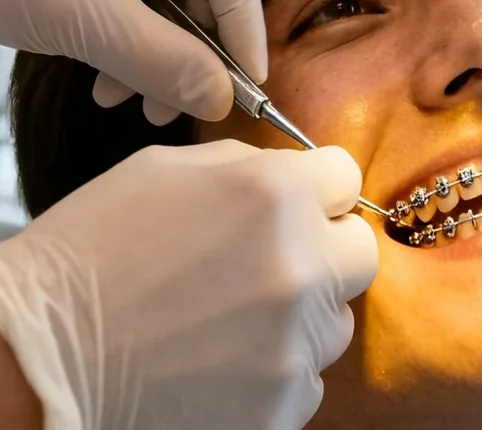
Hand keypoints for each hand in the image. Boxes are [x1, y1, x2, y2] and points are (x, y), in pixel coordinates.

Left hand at [0, 0, 266, 124]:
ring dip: (168, 46)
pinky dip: (137, 33)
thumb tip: (219, 99)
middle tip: (193, 94)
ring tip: (136, 101)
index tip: (247, 84)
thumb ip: (159, 60)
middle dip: (204, 36)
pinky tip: (110, 78)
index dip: (241, 22)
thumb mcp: (76, 12)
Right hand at [0, 140, 377, 429]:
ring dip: (300, 316)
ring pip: (336, 320)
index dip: (320, 192)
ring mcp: (295, 343)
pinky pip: (308, 378)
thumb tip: (296, 173)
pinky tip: (220, 363)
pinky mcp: (285, 403)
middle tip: (272, 267)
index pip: (346, 178)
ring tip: (230, 321)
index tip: (302, 207)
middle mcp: (299, 267)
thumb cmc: (87, 259)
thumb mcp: (159, 173)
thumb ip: (245, 166)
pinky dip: (276, 371)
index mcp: (273, 197)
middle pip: (359, 252)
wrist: (34, 361)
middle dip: (325, 253)